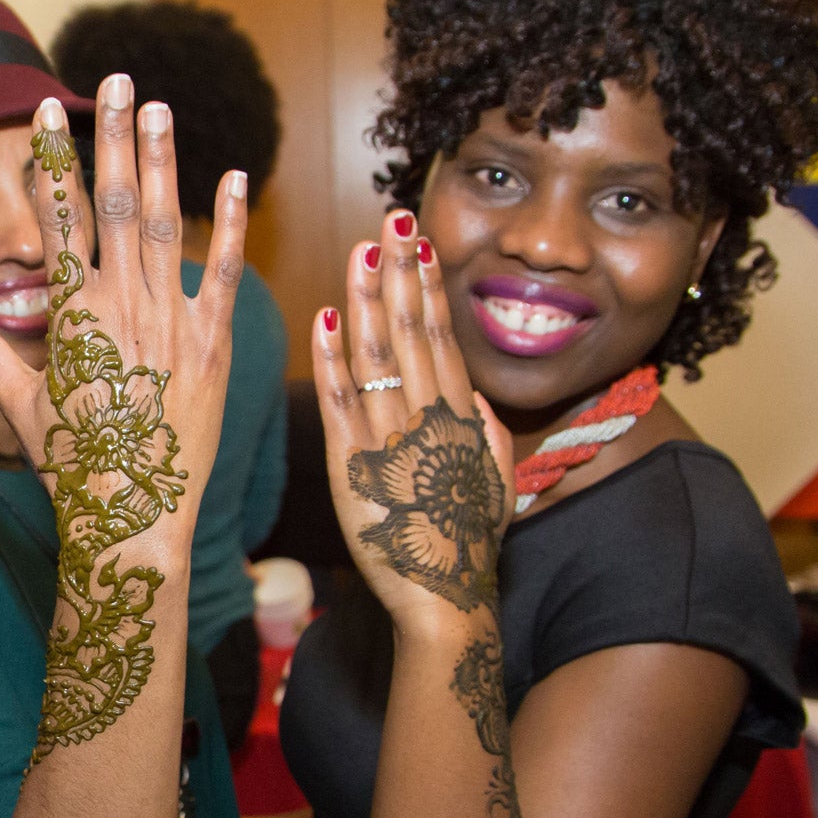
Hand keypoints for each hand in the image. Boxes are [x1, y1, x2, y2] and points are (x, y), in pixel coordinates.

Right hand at [0, 77, 245, 540]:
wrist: (132, 519)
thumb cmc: (73, 469)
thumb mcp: (23, 407)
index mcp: (70, 317)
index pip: (59, 221)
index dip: (55, 161)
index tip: (50, 111)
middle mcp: (118, 307)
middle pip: (113, 204)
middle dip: (115, 136)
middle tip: (117, 80)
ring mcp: (169, 321)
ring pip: (163, 225)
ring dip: (162, 161)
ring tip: (161, 107)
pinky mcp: (213, 345)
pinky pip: (226, 274)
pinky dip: (229, 225)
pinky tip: (232, 178)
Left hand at [309, 214, 513, 634]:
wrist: (446, 599)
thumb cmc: (469, 544)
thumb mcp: (492, 481)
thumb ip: (483, 430)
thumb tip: (472, 392)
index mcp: (460, 416)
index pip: (440, 335)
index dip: (427, 284)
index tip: (417, 242)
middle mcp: (426, 416)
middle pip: (411, 329)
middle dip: (401, 270)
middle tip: (392, 219)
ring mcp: (389, 438)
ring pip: (377, 354)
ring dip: (368, 297)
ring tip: (361, 249)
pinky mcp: (352, 466)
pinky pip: (341, 402)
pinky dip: (332, 358)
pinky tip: (325, 318)